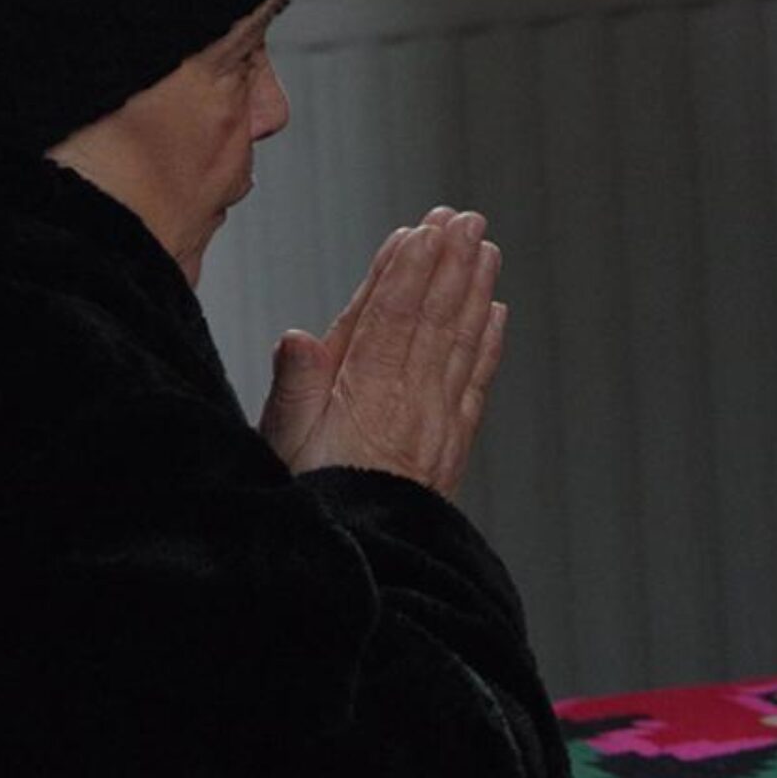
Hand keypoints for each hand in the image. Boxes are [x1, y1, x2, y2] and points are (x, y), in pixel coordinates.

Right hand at [257, 207, 506, 499]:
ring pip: (460, 342)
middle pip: (434, 319)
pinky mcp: (451, 443)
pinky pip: (475, 382)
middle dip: (449, 263)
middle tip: (463, 219)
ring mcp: (437, 421)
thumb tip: (297, 336)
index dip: (407, 270)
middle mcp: (409, 401)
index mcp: (364, 394)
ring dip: (474, 290)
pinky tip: (496, 314)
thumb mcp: (280, 444)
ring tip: (485, 247)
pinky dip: (488, 342)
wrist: (367, 558)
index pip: (390, 316)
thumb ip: (293, 387)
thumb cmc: (313, 498)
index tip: (421, 230)